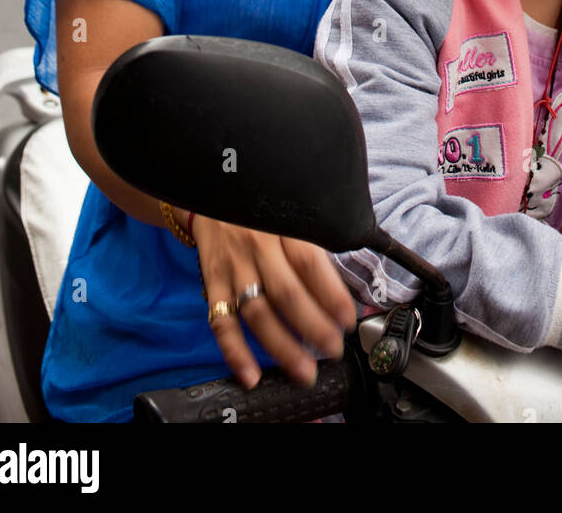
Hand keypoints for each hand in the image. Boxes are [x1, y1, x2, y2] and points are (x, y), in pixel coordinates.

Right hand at [192, 215, 356, 389]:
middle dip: (313, 327)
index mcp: (282, 225)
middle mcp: (257, 246)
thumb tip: (340, 281)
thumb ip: (311, 238)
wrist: (213, 186)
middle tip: (333, 350)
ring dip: (281, 347)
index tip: (348, 320)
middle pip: (286, 293)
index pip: (309, 263)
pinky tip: (251, 375)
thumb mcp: (289, 207)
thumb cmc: (260, 202)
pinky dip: (234, 352)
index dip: (331, 295)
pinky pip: (221, 321)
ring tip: (304, 372)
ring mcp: (233, 266)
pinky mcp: (212, 281)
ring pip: (257, 313)